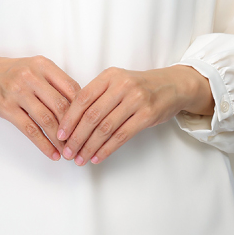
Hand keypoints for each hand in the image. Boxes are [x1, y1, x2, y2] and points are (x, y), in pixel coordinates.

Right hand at [0, 54, 81, 159]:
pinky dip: (44, 144)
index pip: (71, 87)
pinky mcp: (6, 108)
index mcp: (43, 65)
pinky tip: (52, 153)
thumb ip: (54, 83)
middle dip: (74, 127)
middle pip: (61, 105)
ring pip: (47, 119)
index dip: (83, 108)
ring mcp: (18, 91)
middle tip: (82, 142)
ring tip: (68, 152)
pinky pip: (30, 129)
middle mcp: (31, 76)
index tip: (89, 123)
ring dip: (60, 139)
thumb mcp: (34, 69)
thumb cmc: (12, 73)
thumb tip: (80, 107)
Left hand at [56, 64, 213, 166]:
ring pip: (105, 128)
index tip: (60, 134)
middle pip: (92, 115)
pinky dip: (107, 149)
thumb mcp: (118, 82)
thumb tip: (71, 121)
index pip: (83, 98)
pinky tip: (97, 157)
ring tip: (80, 159)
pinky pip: (122, 135)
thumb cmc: (140, 86)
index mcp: (109, 75)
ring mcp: (135, 99)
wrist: (172, 86)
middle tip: (67, 152)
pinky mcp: (147, 115)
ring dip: (90, 146)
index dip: (69, 118)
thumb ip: (98, 95)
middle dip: (77, 137)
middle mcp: (121, 85)